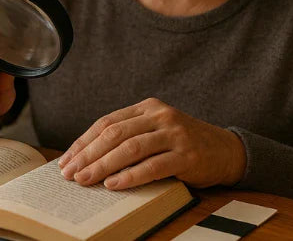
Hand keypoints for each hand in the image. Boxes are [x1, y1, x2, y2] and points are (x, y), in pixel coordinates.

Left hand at [58, 98, 245, 189]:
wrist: (225, 150)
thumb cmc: (182, 144)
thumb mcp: (155, 131)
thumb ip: (129, 136)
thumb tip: (87, 159)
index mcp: (147, 107)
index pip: (107, 122)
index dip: (83, 142)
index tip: (66, 160)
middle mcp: (160, 116)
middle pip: (114, 134)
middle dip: (88, 155)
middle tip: (70, 174)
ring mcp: (175, 134)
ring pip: (130, 148)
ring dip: (103, 166)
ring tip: (86, 180)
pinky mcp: (187, 155)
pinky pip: (153, 165)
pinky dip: (131, 176)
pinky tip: (114, 184)